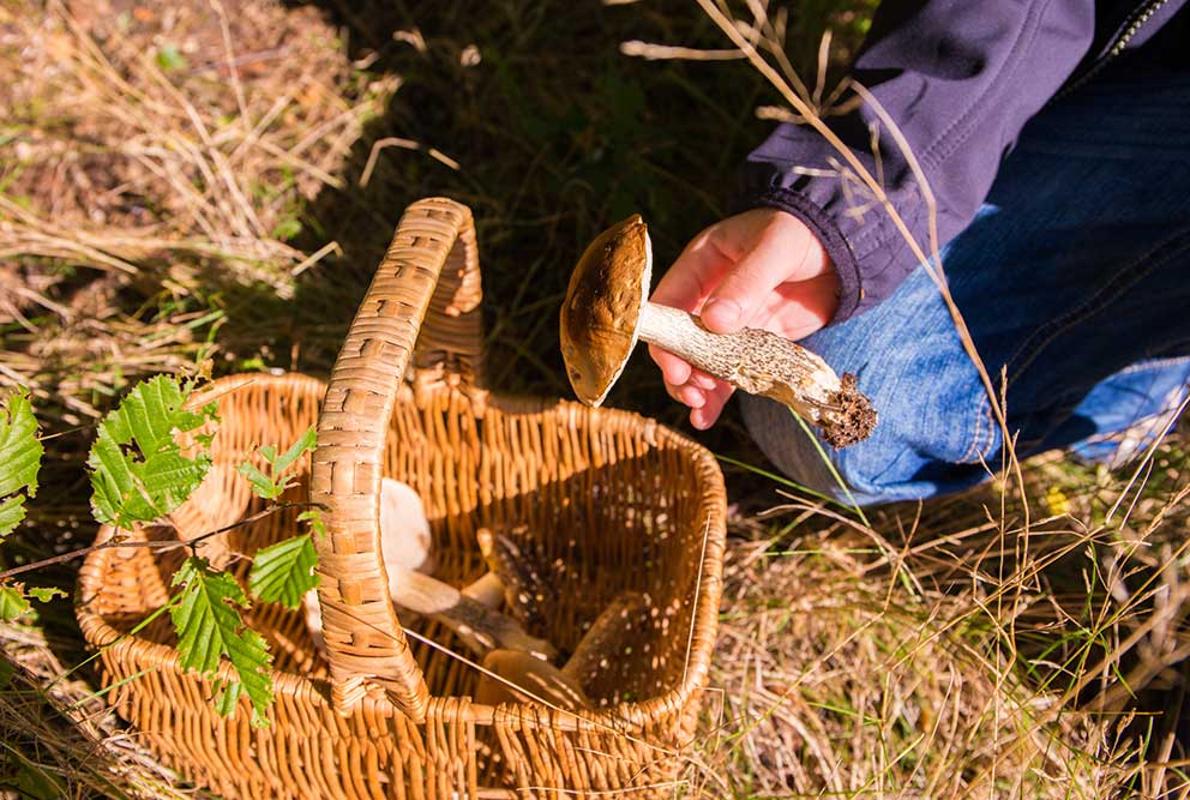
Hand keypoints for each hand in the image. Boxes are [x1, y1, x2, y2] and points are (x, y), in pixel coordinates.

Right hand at [648, 207, 838, 428]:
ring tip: (699, 408)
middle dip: (680, 369)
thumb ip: (746, 283)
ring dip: (696, 386)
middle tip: (692, 393)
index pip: (668, 304)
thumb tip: (714, 323)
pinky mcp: (752, 342)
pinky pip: (729, 371)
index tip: (676, 366)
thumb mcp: (775, 249)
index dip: (665, 337)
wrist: (843, 247)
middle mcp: (707, 295)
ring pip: (701, 361)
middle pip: (679, 339)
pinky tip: (706, 417)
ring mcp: (730, 322)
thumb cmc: (803, 233)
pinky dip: (718, 395)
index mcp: (702, 264)